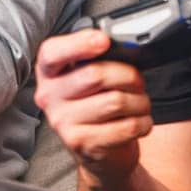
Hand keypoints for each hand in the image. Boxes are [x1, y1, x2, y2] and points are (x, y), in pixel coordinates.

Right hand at [34, 30, 153, 189]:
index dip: (79, 43)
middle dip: (128, 76)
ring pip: (115, 101)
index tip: (104, 40)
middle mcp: (49, 96)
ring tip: (140, 104)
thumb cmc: (95, 104)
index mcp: (49, 72)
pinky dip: (142, 122)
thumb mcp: (88, 78)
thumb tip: (123, 47)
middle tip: (137, 82)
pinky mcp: (82, 144)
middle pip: (95, 75)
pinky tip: (140, 122)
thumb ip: (96, 59)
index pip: (53, 53)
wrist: (97, 150)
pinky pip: (125, 127)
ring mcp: (63, 122)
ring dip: (139, 101)